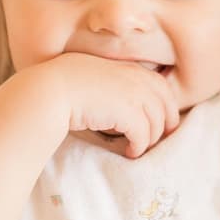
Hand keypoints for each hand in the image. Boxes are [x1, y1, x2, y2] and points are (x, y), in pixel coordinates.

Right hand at [31, 52, 179, 157]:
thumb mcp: (94, 77)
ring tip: (137, 148)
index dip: (166, 105)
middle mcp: (137, 78)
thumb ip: (113, 86)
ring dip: (150, 139)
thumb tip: (120, 108)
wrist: (52, 90)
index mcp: (129, 68)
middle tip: (158, 140)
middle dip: (167, 123)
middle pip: (166, 104)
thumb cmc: (64, 85)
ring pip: (157, 123)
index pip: (161, 85)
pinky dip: (139, 146)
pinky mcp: (129, 113)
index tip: (164, 121)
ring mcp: (135, 94)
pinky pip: (144, 135)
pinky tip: (130, 152)